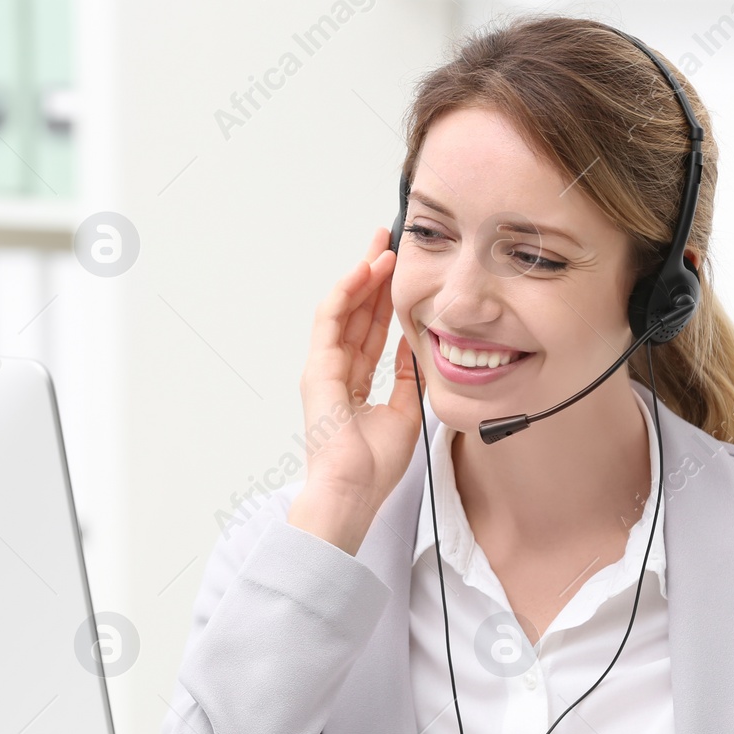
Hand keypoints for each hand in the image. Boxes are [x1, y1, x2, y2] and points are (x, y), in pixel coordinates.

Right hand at [287, 227, 422, 555]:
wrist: (352, 491)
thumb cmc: (373, 466)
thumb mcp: (404, 411)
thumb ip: (407, 376)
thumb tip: (416, 343)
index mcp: (353, 384)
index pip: (370, 332)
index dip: (385, 300)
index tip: (402, 273)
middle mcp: (335, 371)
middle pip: (355, 313)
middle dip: (373, 276)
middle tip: (389, 242)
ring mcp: (323, 368)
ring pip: (342, 309)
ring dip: (361, 275)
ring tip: (382, 246)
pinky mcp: (317, 368)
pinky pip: (330, 319)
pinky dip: (346, 291)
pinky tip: (364, 270)